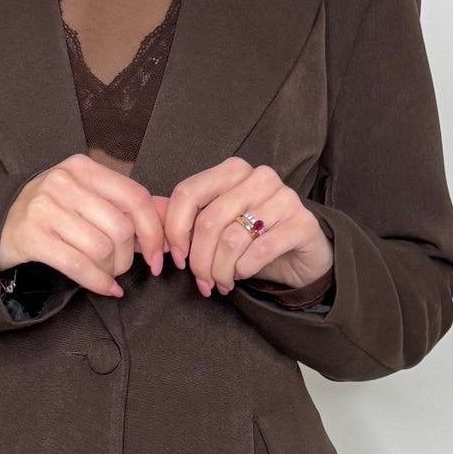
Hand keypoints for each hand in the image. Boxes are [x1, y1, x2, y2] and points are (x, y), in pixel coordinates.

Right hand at [0, 153, 168, 298]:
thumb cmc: (52, 211)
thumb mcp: (89, 198)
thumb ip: (130, 205)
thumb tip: (171, 213)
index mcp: (83, 168)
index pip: (135, 197)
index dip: (154, 231)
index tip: (159, 255)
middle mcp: (63, 182)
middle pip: (121, 227)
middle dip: (130, 257)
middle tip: (123, 267)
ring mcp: (43, 208)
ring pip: (102, 248)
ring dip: (112, 270)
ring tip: (107, 274)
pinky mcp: (30, 236)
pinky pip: (79, 266)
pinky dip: (98, 282)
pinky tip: (105, 288)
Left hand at [162, 157, 333, 297]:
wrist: (302, 254)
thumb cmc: (254, 238)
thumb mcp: (217, 227)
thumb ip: (185, 221)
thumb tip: (150, 224)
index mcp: (233, 170)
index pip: (188, 192)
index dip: (175, 230)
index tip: (175, 258)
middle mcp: (259, 177)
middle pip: (209, 221)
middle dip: (199, 260)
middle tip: (202, 281)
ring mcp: (284, 197)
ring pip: (232, 239)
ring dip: (220, 270)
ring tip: (221, 282)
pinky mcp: (302, 222)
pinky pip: (259, 250)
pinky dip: (243, 270)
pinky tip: (241, 275)